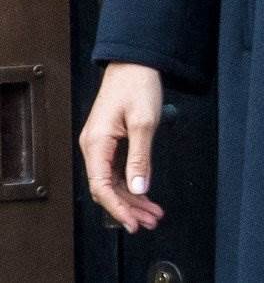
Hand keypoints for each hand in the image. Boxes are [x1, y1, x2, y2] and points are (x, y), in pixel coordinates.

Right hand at [79, 62, 164, 232]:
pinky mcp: (109, 139)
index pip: (101, 187)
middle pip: (107, 187)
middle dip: (129, 206)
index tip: (133, 222)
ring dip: (132, 197)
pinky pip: (116, 169)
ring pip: (113, 180)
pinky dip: (131, 182)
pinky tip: (144, 192)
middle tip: (149, 220)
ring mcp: (100, 143)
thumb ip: (141, 158)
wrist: (135, 60)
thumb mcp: (144, 122)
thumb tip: (139, 188)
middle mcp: (93, 145)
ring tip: (151, 211)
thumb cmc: (137, 83)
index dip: (118, 208)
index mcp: (96, 143)